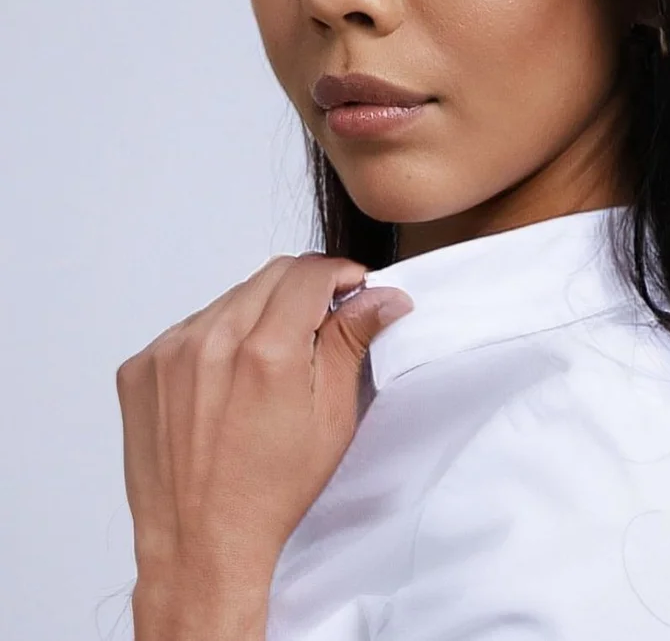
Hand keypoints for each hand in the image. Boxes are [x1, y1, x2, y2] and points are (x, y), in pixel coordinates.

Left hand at [115, 254, 413, 593]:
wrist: (200, 544)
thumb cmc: (270, 492)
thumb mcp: (331, 418)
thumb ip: (352, 342)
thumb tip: (383, 296)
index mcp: (267, 352)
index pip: (310, 271)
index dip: (340, 275)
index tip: (351, 290)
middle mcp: (212, 341)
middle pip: (271, 275)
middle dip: (302, 290)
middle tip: (316, 327)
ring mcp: (169, 352)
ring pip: (230, 298)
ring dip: (258, 314)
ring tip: (265, 367)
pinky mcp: (141, 367)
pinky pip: (190, 326)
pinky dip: (215, 339)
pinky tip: (225, 382)